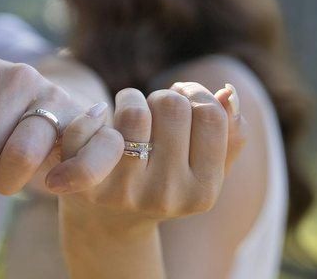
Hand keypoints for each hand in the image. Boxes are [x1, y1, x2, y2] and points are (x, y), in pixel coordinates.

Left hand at [52, 82, 247, 232]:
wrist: (108, 223)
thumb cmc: (162, 181)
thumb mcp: (202, 167)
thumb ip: (229, 134)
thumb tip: (226, 93)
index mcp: (202, 192)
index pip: (211, 116)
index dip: (195, 94)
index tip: (183, 96)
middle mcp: (165, 195)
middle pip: (172, 107)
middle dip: (162, 95)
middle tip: (154, 109)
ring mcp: (124, 191)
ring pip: (134, 113)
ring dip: (130, 98)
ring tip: (129, 109)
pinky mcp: (87, 185)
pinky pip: (87, 130)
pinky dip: (92, 115)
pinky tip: (98, 120)